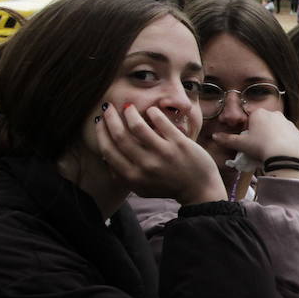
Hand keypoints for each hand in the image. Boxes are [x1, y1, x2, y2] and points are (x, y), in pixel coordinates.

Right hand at [96, 104, 224, 205]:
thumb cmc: (167, 187)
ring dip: (129, 112)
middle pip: (120, 135)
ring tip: (129, 107)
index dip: (100, 132)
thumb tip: (105, 157)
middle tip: (109, 108)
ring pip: (137, 126)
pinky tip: (151, 110)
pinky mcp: (180, 143)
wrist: (199, 190)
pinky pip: (161, 121)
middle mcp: (146, 165)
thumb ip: (122, 176)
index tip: (100, 121)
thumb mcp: (141, 188)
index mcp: (133, 177)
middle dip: (111, 118)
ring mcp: (163, 153)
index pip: (108, 150)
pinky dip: (153, 112)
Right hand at [212, 108, 298, 171]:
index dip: (248, 129)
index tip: (249, 139)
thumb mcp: (241, 144)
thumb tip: (215, 136)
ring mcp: (289, 123)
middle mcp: (275, 114)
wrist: (284, 156)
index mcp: (259, 114)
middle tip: (259, 146)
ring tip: (271, 150)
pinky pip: (290, 137)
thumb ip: (227, 139)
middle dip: (262, 132)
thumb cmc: (260, 147)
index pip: (251, 118)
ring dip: (274, 137)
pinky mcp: (298, 133)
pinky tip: (282, 152)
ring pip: (278, 129)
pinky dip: (286, 143)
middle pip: (265, 122)